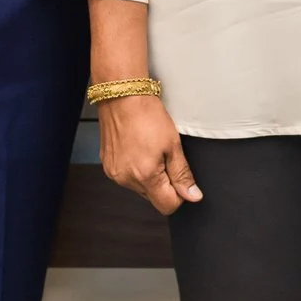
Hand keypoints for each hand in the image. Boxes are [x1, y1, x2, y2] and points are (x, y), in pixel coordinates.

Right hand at [96, 95, 202, 214]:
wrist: (122, 95)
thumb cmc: (146, 114)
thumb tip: (192, 196)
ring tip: (149, 148)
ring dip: (149, 174)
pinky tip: (138, 147)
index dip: (179, 193)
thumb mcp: (173, 144)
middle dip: (163, 181)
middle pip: (153, 196)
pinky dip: (135, 167)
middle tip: (164, 154)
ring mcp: (114, 172)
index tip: (180, 175)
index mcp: (145, 176)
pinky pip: (127, 175)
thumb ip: (182, 174)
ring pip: (140, 186)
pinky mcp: (107, 164)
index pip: (167, 205)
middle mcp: (125, 179)